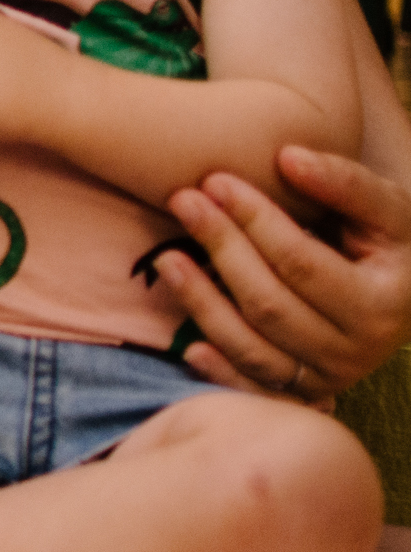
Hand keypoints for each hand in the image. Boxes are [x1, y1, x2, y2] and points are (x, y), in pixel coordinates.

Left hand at [154, 149, 410, 405]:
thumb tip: (287, 157)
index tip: (215, 180)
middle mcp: (357, 351)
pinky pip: (252, 388)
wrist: (403, 293)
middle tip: (183, 200)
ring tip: (165, 257)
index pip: (300, 262)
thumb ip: (345, 182)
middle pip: (269, 303)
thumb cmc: (389, 243)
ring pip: (253, 347)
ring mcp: (327, 378)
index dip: (254, 219)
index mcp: (383, 304)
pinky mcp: (301, 393)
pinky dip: (219, 371)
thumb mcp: (387, 209)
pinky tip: (188, 346)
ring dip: (202, 302)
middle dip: (221, 248)